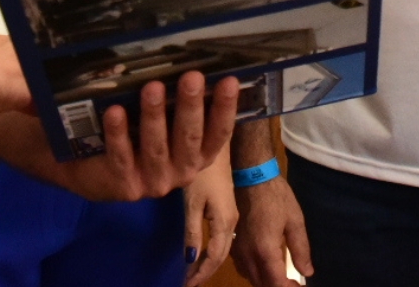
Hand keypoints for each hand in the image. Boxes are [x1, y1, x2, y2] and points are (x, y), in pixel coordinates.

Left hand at [49, 72, 240, 202]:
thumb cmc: (141, 140)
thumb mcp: (166, 126)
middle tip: (192, 77)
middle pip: (189, 138)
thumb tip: (186, 61)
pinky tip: (114, 111)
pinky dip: (118, 134)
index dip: (225, 108)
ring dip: (154, 116)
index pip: (219, 133)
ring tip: (153, 87)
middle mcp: (183, 171)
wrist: (98, 175)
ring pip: (156, 147)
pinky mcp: (126, 186)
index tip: (229, 81)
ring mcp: (155, 182)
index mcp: (199, 155)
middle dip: (190, 106)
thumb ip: (178, 106)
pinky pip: (122, 156)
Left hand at [184, 154, 238, 284]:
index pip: (214, 258)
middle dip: (205, 272)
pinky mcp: (228, 208)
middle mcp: (232, 223)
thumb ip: (192, 232)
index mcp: (225, 224)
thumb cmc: (203, 173)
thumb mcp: (193, 203)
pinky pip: (222, 238)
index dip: (201, 274)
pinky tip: (202, 253)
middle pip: (220, 256)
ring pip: (222, 247)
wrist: (217, 146)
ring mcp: (232, 215)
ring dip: (208, 262)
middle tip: (188, 283)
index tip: (186, 286)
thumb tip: (190, 260)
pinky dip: (212, 251)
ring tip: (192, 273)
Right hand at [232, 174, 311, 286]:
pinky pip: (244, 268)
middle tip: (293, 283)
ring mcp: (238, 251)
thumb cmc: (276, 197)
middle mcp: (248, 255)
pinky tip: (266, 265)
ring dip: (266, 282)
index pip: (276, 284)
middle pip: (262, 285)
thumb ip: (301, 250)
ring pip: (251, 278)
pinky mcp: (234, 244)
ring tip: (282, 277)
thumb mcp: (295, 222)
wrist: (252, 177)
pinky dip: (256, 273)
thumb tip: (307, 272)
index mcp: (265, 251)